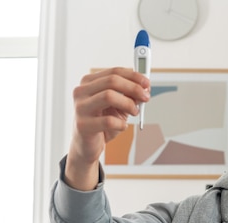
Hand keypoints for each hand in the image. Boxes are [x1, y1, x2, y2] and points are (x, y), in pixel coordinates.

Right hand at [65, 67, 149, 189]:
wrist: (87, 145)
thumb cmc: (102, 123)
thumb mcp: (119, 106)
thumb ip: (130, 96)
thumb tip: (144, 88)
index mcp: (89, 82)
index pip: (114, 72)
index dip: (133, 76)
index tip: (147, 83)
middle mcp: (81, 92)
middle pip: (112, 81)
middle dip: (134, 88)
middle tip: (146, 97)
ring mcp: (80, 107)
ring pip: (108, 96)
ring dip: (128, 104)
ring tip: (134, 112)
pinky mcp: (83, 125)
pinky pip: (108, 121)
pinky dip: (121, 124)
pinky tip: (122, 126)